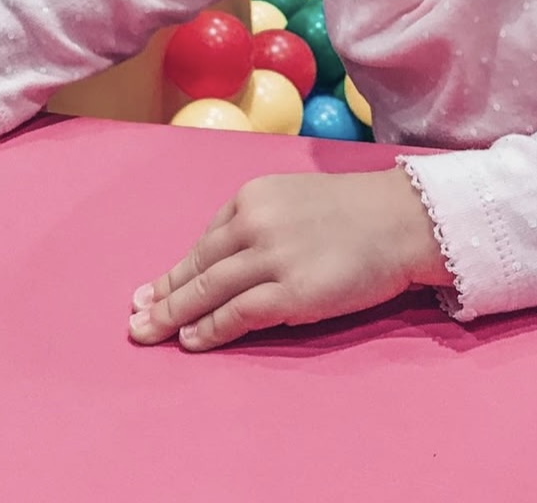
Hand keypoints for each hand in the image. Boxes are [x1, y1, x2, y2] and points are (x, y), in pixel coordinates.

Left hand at [128, 168, 451, 351]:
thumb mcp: (293, 200)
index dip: (176, 271)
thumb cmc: (353, 213)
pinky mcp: (291, 291)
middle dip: (162, 295)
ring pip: (209, 290)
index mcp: (252, 196)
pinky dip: (209, 329)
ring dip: (175, 316)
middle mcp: (254, 222)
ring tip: (151, 334)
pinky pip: (237, 314)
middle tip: (135, 318)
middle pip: (198, 266)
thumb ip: (258, 225)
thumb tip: (220, 263)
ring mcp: (271, 256)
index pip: (205, 241)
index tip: (150, 291)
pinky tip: (192, 340)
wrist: (401, 220)